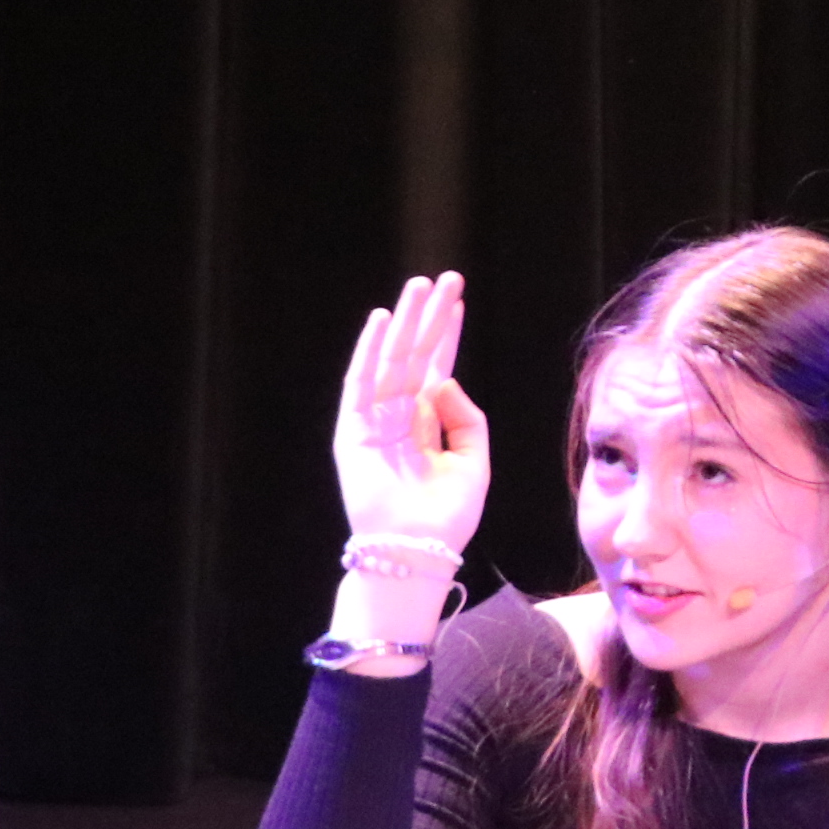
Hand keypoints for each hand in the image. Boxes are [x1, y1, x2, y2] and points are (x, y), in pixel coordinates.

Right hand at [332, 273, 490, 557]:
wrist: (418, 550)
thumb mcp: (474, 461)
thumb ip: (466, 417)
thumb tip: (443, 379)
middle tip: (445, 278)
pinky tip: (380, 323)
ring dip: (403, 323)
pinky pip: (360, 384)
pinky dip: (368, 352)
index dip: (447, 335)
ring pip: (391, 361)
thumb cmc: (448, 514)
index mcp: (428, 423)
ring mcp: (376, 422)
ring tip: (418, 287)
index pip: (437, 367)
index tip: (457, 301)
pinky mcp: (354, 433)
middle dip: (429, 318)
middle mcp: (400, 416)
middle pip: (416, 356)